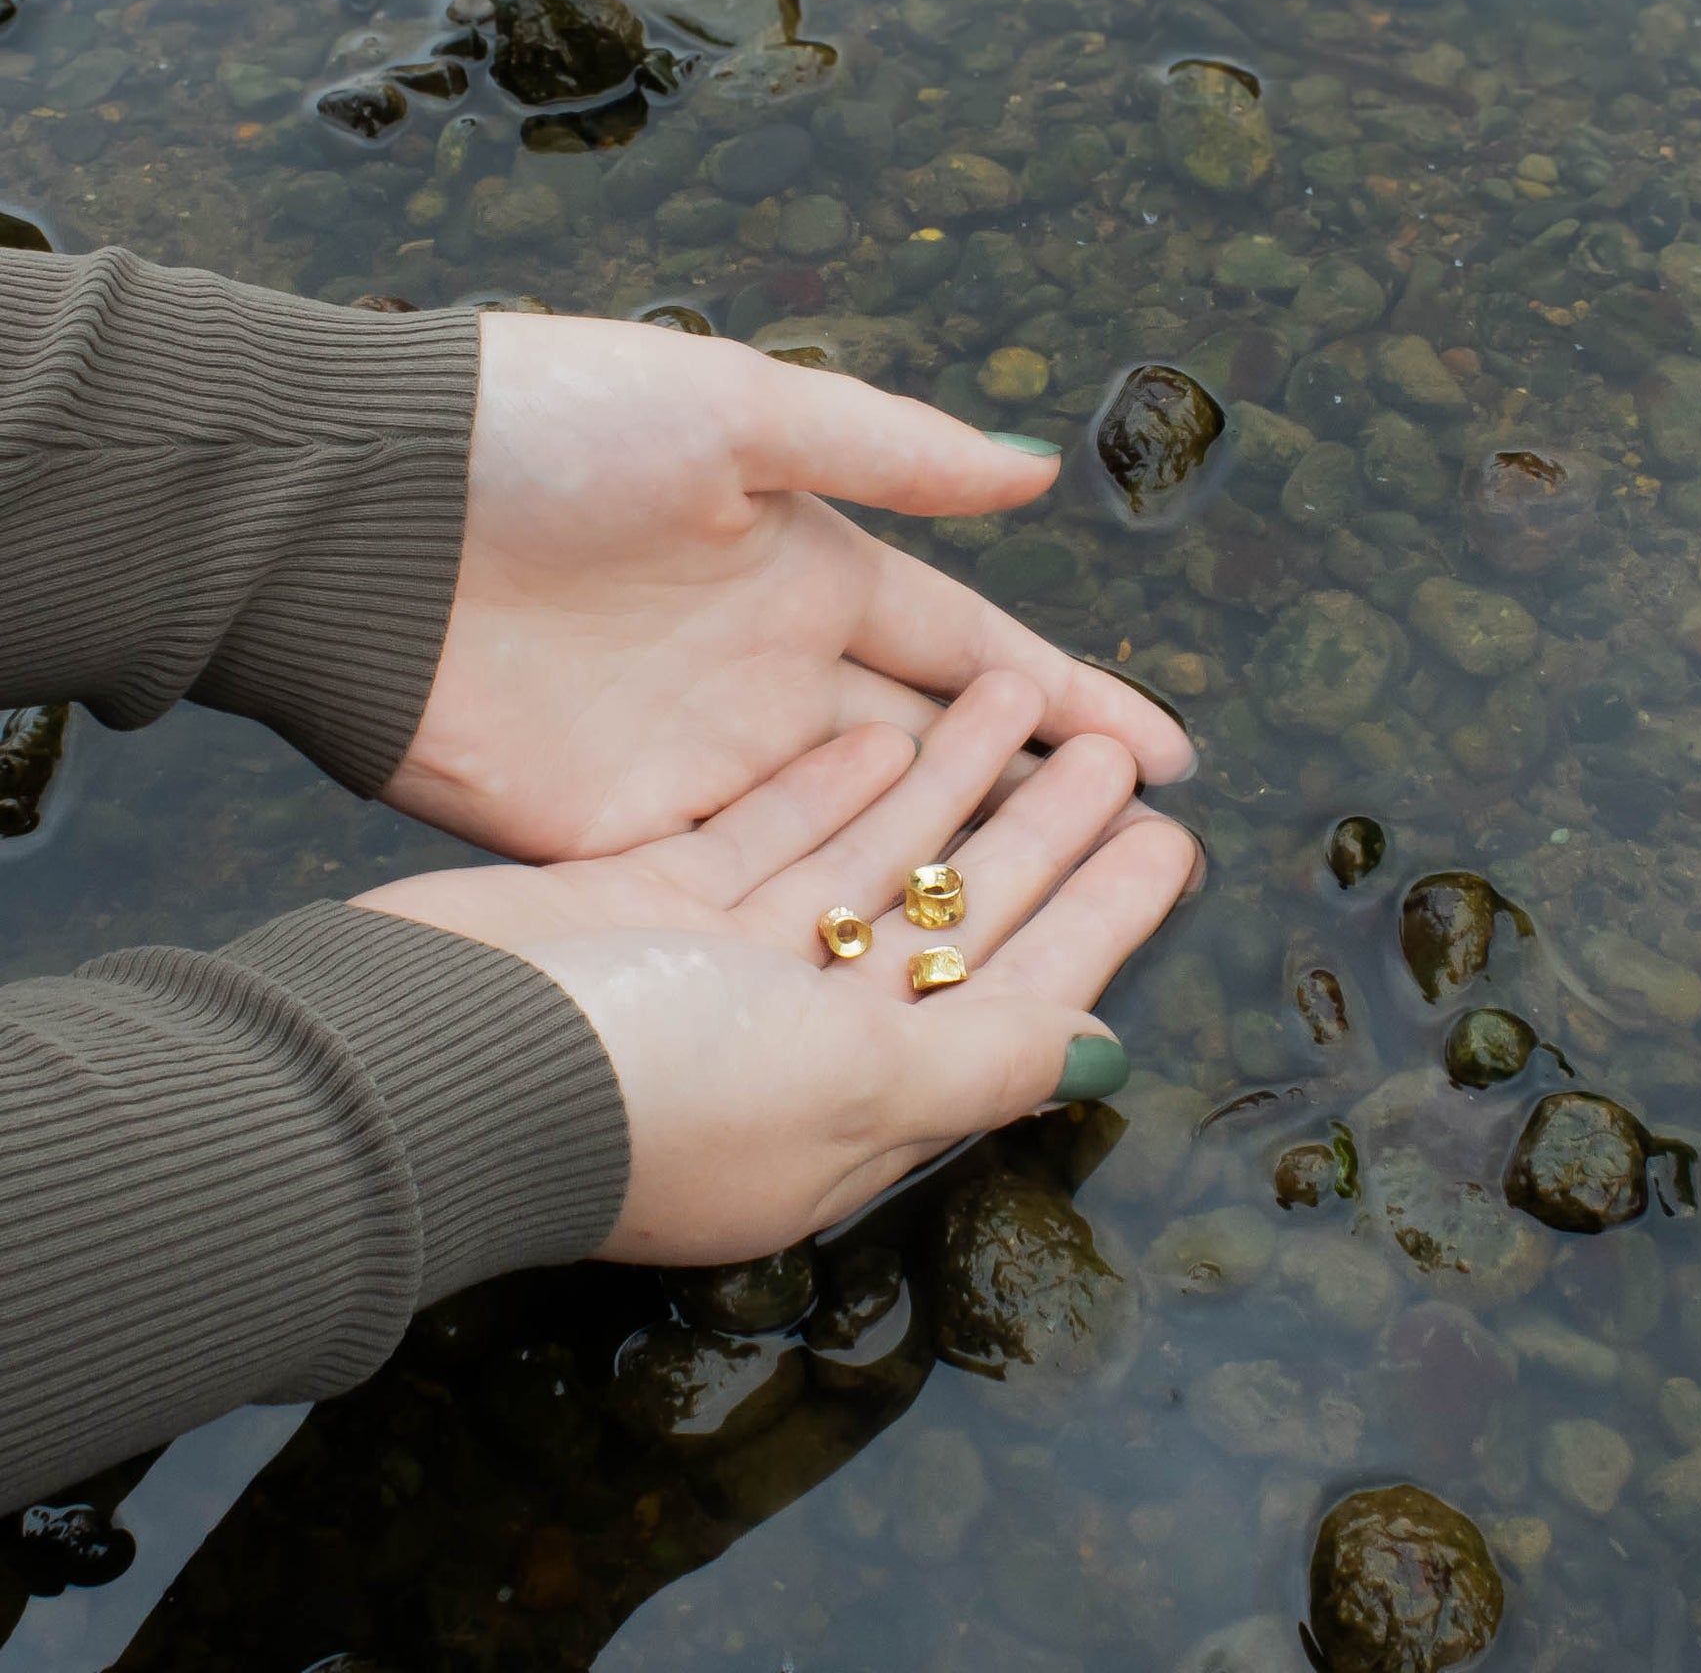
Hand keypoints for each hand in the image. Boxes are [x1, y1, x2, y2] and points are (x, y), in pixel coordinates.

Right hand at [356, 673, 1197, 1263]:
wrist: (424, 1057)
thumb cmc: (656, 1087)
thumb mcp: (848, 1085)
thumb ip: (982, 1063)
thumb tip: (1103, 1059)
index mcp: (867, 1100)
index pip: (1021, 992)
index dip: (1103, 920)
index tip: (1177, 841)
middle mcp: (804, 1038)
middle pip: (955, 913)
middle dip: (1042, 832)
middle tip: (1119, 753)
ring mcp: (722, 968)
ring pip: (869, 860)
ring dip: (948, 783)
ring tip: (1025, 700)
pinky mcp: (648, 905)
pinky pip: (767, 836)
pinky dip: (828, 785)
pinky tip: (888, 727)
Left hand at [381, 314, 1193, 860]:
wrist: (362, 515)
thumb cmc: (550, 429)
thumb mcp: (739, 406)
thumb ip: (891, 449)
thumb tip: (1035, 470)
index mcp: (811, 571)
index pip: (974, 654)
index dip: (1074, 701)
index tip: (1169, 755)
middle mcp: (775, 677)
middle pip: (935, 759)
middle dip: (1036, 803)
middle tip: (1142, 860)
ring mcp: (705, 763)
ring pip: (860, 837)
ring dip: (950, 875)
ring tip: (1055, 927)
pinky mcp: (628, 835)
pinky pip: (754, 886)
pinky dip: (828, 922)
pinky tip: (898, 967)